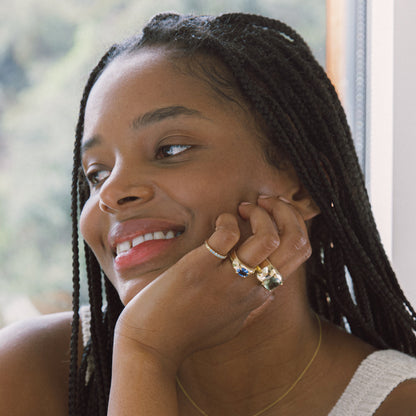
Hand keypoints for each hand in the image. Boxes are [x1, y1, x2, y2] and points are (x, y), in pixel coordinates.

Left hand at [113, 196, 310, 371]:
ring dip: (259, 213)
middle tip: (266, 202)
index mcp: (259, 294)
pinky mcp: (200, 268)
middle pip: (295, 243)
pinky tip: (218, 222)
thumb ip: (254, 310)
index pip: (298, 254)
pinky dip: (226, 220)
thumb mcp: (231, 325)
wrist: (152, 345)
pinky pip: (227, 235)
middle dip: (288, 213)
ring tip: (242, 209)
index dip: (293, 225)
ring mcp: (226, 279)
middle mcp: (250, 287)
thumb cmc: (189, 334)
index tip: (274, 214)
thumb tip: (271, 296)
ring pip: (269, 238)